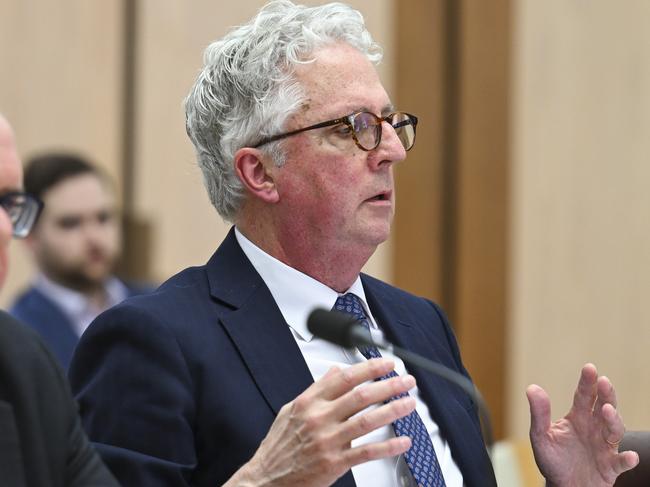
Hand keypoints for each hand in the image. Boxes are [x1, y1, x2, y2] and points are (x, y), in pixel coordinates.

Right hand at [225, 358, 415, 486]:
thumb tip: (335, 372)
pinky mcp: (335, 463)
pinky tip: (402, 441)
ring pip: (367, 421)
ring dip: (393, 410)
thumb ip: (316, 389)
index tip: (386, 364)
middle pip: (361, 396)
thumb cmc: (280, 445)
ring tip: (409, 403)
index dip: (370, 368)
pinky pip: (367, 452)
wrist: (266, 478)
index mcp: (309, 402)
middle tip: (405, 381)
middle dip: (388, 385)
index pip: (345, 378)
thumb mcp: (292, 409)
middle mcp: (320, 418)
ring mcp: (328, 441)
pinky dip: (388, 446)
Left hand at [527, 363, 638, 486]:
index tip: (590, 368)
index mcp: (578, 418)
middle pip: (603, 407)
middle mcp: (594, 428)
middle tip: (604, 382)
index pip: (584, 396)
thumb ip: (539, 413)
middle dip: (605, 394)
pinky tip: (630, 456)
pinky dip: (626, 459)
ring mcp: (604, 447)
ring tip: (607, 410)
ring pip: (614, 430)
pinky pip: (620, 462)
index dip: (587, 382)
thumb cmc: (553, 460)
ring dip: (613, 420)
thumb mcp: (540, 436)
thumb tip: (532, 388)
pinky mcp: (610, 467)